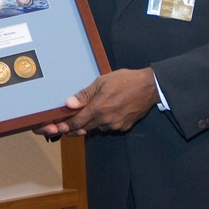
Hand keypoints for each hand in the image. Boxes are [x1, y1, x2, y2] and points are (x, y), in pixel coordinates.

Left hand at [35, 68, 157, 138]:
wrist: (149, 87)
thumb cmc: (124, 80)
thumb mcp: (101, 82)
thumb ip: (84, 94)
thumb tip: (69, 104)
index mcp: (98, 108)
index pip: (76, 123)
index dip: (67, 126)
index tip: (59, 127)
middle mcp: (105, 120)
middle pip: (85, 128)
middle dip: (77, 126)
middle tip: (71, 121)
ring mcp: (115, 125)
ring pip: (97, 128)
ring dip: (92, 123)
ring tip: (94, 111)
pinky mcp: (124, 127)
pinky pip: (109, 127)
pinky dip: (105, 122)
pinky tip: (108, 112)